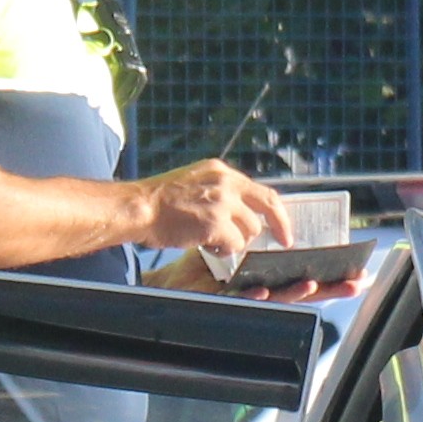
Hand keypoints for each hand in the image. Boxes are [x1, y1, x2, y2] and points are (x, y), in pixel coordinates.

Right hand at [130, 157, 289, 268]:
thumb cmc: (160, 202)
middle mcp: (225, 183)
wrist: (138, 207)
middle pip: (265, 209)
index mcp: (221, 171)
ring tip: (214, 240)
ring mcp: (221, 202)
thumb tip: (244, 211)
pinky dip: (224, 250)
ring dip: (236, 241)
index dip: (277, 212)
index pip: (262, 190)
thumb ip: (220, 192)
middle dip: (275, 228)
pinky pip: (234, 245)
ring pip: (250, 231)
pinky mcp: (214, 223)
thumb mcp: (195, 183)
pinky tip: (207, 246)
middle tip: (280, 243)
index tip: (284, 228)